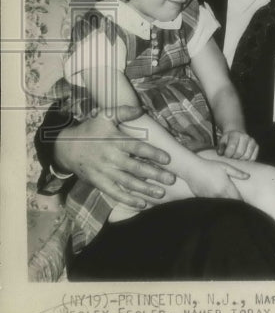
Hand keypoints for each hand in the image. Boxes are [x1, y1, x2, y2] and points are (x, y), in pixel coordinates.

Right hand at [54, 105, 175, 209]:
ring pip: (128, 182)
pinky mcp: (99, 182)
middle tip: (171, 179)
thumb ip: (123, 112)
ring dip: (145, 189)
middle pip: (135, 168)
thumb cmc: (90, 130)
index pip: (136, 147)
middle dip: (154, 174)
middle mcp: (111, 158)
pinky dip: (128, 200)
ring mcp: (104, 172)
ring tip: (161, 193)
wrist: (66, 148)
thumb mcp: (104, 116)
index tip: (167, 159)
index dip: (152, 153)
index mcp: (114, 140)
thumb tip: (141, 109)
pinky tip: (142, 204)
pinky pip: (115, 193)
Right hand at [187, 158, 249, 199]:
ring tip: (228, 204)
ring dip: (225, 204)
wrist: (192, 169)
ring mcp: (210, 198)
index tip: (244, 203)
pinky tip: (216, 200)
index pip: (237, 199)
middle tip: (237, 204)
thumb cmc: (210, 166)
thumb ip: (237, 173)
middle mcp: (219, 194)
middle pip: (230, 204)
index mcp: (226, 187)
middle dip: (234, 204)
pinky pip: (212, 203)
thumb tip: (248, 176)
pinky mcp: (203, 199)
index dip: (241, 201)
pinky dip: (215, 203)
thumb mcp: (225, 166)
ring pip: (221, 205)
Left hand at [217, 130, 258, 160]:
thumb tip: (220, 153)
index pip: (232, 147)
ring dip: (240, 160)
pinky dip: (247, 161)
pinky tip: (242, 158)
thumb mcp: (222, 141)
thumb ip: (220, 147)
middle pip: (239, 153)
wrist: (238, 135)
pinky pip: (253, 158)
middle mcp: (245, 137)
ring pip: (247, 157)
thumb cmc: (228, 140)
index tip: (226, 155)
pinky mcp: (256, 146)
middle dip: (234, 157)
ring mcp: (252, 141)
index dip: (228, 154)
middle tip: (231, 157)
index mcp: (235, 134)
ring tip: (236, 157)